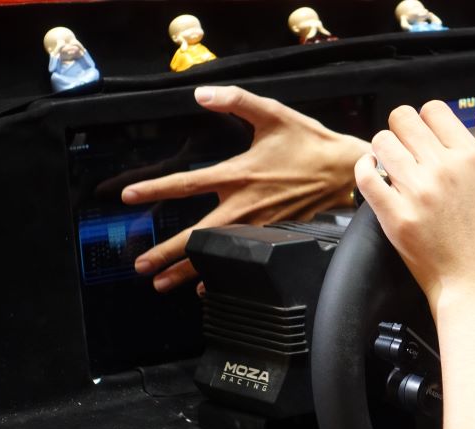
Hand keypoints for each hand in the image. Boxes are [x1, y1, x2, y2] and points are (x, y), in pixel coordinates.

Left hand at [121, 86, 369, 291]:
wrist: (345, 170)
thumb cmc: (309, 141)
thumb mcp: (273, 113)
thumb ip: (235, 100)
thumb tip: (201, 93)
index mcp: (239, 174)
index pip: (187, 183)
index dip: (155, 190)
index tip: (128, 197)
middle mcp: (246, 206)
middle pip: (197, 235)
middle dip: (166, 252)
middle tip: (141, 266)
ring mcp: (260, 226)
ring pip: (217, 254)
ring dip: (187, 271)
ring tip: (162, 284)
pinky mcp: (275, 236)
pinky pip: (243, 261)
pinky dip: (222, 277)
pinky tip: (204, 288)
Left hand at [354, 102, 474, 311]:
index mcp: (471, 158)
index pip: (434, 110)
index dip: (429, 117)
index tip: (429, 133)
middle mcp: (441, 170)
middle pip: (403, 119)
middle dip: (403, 127)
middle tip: (407, 144)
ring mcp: (415, 192)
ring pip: (382, 142)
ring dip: (385, 147)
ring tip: (393, 161)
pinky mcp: (394, 215)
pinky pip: (366, 176)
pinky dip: (365, 168)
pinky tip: (374, 172)